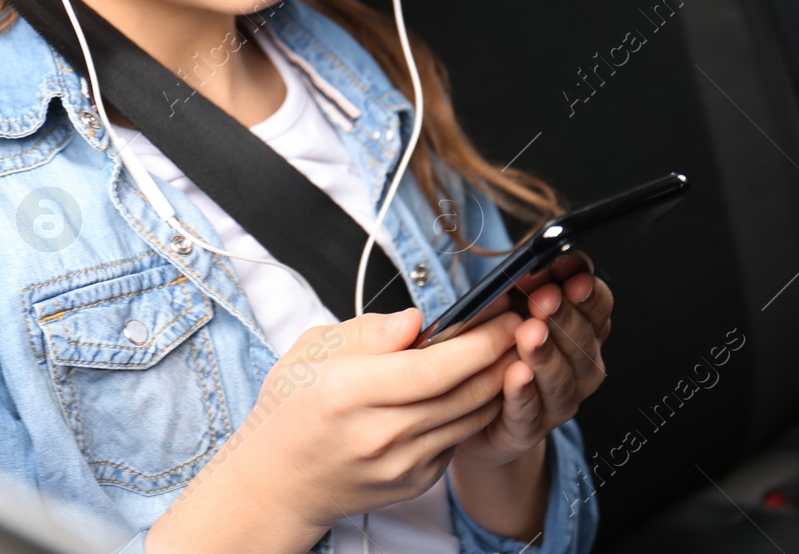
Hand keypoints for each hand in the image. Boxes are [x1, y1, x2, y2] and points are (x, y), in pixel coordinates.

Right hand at [171, 305, 523, 537]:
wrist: (279, 482)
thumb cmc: (291, 409)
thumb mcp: (312, 350)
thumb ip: (368, 331)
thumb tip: (417, 320)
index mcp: (350, 392)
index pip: (434, 368)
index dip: (478, 342)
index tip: (503, 316)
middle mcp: (380, 433)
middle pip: (463, 393)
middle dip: (500, 356)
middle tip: (519, 326)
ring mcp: (401, 464)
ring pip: (471, 418)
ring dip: (497, 383)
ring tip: (507, 351)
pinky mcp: (416, 482)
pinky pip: (459, 438)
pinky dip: (474, 410)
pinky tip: (476, 385)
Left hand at [452, 251, 613, 471]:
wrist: (478, 418)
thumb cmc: (498, 353)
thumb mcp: (511, 311)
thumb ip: (525, 290)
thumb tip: (526, 265)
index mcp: (580, 333)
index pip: (598, 308)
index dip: (587, 291)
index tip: (569, 271)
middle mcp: (578, 369)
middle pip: (583, 342)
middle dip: (565, 317)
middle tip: (545, 298)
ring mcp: (557, 402)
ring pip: (562, 379)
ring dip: (546, 353)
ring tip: (530, 333)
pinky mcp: (528, 429)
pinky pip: (528, 412)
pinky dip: (523, 393)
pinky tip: (514, 374)